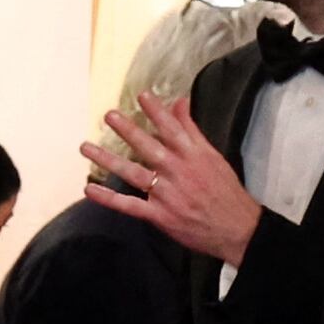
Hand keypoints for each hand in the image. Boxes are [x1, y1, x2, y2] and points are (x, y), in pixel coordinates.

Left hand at [75, 97, 261, 266]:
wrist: (237, 228)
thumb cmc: (224, 190)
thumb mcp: (212, 156)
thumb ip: (191, 129)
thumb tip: (180, 101)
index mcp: (193, 156)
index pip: (173, 129)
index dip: (157, 112)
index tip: (141, 95)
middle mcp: (178, 172)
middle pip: (149, 147)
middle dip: (128, 131)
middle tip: (109, 115)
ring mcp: (167, 194)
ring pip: (133, 173)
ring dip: (108, 160)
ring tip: (86, 147)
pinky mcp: (160, 215)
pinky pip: (129, 205)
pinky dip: (109, 198)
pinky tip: (89, 189)